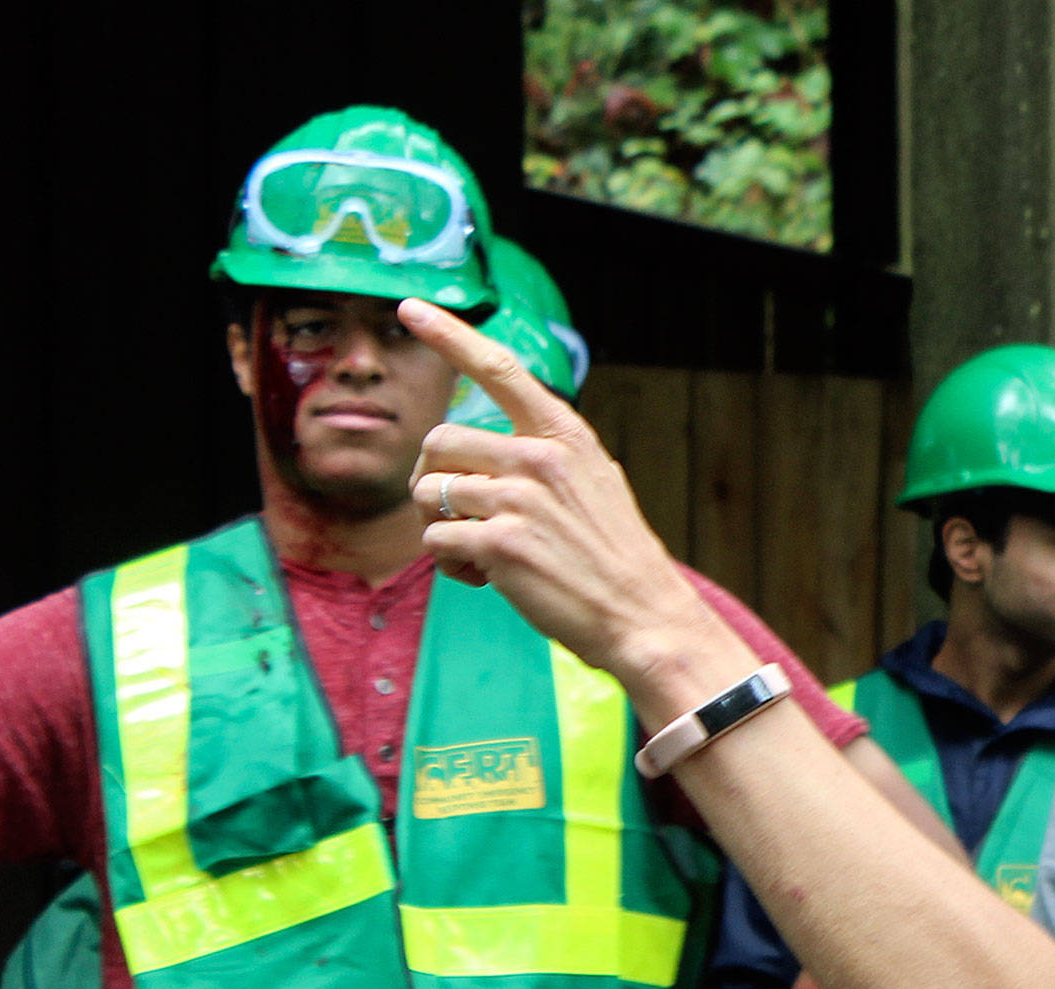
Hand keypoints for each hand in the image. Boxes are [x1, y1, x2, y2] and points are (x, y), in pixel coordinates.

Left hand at [397, 298, 713, 679]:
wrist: (642, 614)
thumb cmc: (612, 556)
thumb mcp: (594, 482)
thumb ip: (545, 455)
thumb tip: (485, 454)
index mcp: (563, 435)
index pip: (499, 369)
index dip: (449, 335)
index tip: (412, 307)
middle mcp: (540, 457)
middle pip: (439, 441)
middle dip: (430, 480)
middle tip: (449, 513)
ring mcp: (519, 500)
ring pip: (430, 493)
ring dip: (438, 527)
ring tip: (476, 553)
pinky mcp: (501, 545)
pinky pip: (436, 540)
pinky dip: (448, 564)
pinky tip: (482, 578)